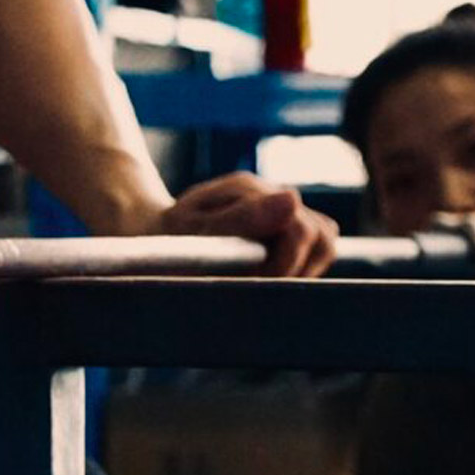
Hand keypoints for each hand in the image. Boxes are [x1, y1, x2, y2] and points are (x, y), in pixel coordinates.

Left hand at [156, 170, 338, 277]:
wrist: (151, 231)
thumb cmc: (167, 238)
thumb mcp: (193, 231)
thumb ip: (242, 218)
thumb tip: (293, 199)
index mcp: (248, 190)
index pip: (302, 229)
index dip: (285, 266)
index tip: (255, 283)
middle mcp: (269, 193)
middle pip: (322, 234)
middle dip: (297, 268)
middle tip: (259, 284)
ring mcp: (277, 207)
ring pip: (324, 239)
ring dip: (302, 266)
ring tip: (264, 280)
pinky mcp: (281, 224)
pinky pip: (312, 246)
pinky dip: (298, 264)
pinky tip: (266, 273)